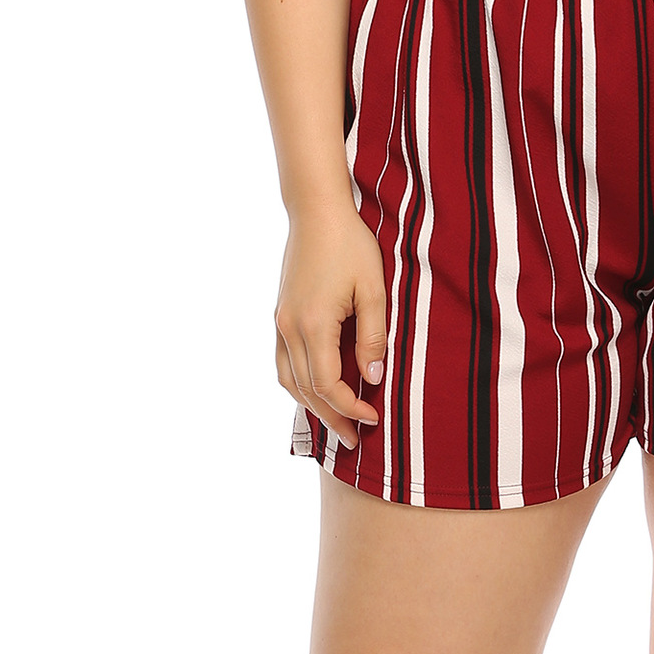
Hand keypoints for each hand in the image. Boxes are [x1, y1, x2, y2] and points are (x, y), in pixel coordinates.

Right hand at [274, 194, 388, 447]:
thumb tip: (374, 377)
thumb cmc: (351, 245)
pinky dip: (297, 383)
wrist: (317, 212)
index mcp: (313, 324)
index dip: (350, 406)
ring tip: (336, 423)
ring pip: (289, 380)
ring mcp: (280, 321)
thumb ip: (373, 335)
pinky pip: (282, 362)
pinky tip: (315, 390)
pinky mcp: (280, 314)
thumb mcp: (374, 289)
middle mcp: (289, 328)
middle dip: (331, 417)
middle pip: (306, 389)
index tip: (374, 417)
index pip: (328, 384)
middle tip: (355, 440)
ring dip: (311, 405)